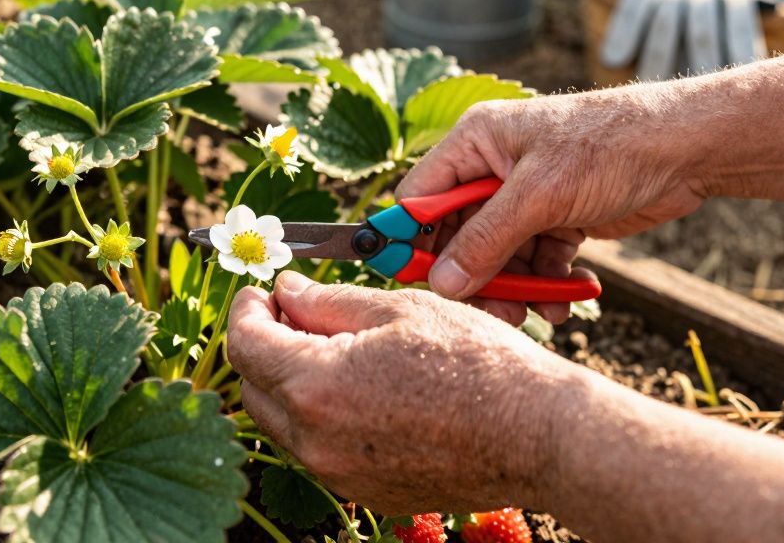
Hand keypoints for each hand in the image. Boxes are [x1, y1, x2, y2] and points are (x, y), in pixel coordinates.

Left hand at [227, 271, 579, 514]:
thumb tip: (285, 292)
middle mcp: (316, 440)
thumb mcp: (398, 309)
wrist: (537, 433)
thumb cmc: (477, 363)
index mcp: (315, 386)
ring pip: (284, 423)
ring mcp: (340, 473)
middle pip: (255, 388)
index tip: (259, 291)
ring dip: (290, 382)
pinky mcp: (365, 492)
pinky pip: (320, 450)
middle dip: (264, 345)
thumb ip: (326, 302)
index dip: (245, 310)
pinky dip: (322, 415)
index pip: (246, 345)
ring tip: (334, 346)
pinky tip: (361, 386)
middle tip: (293, 312)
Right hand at [398, 88, 706, 322]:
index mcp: (475, 143)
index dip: (415, 243)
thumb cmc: (611, 145)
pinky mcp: (556, 219)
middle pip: (458, 236)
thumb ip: (486, 240)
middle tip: (494, 311)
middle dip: (474, 277)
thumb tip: (441, 283)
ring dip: (515, 288)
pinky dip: (547, 284)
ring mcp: (525, 196)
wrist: (687, 149)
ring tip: (539, 311)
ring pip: (497, 256)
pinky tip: (565, 301)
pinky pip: (534, 261)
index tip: (418, 284)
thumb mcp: (541, 195)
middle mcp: (493, 168)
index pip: (420, 198)